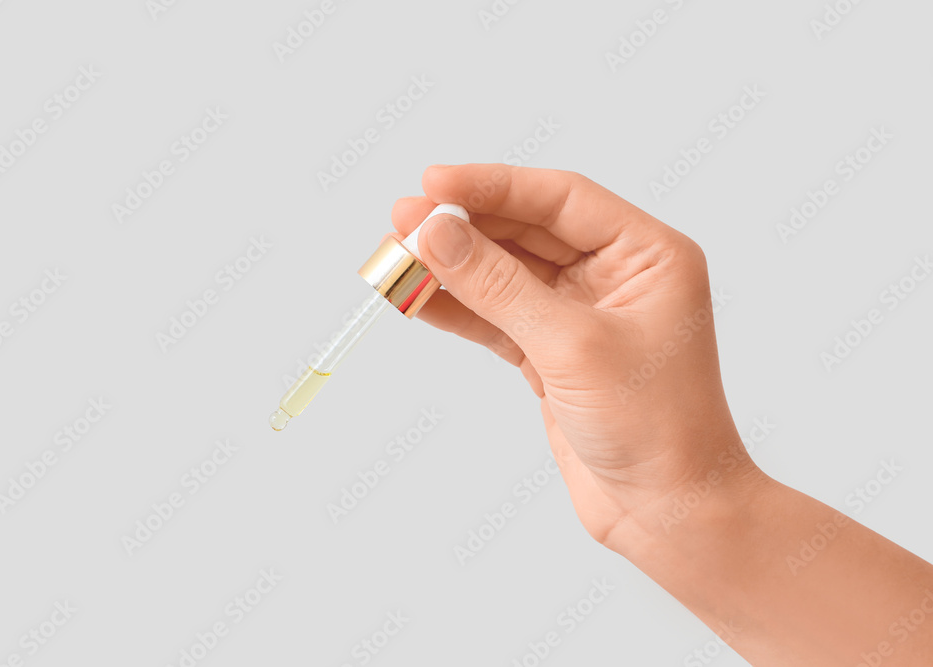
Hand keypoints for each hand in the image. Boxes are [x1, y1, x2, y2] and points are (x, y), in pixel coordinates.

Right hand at [391, 164, 765, 547]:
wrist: (667, 513)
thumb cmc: (654, 427)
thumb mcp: (571, 346)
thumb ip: (499, 287)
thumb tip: (435, 234)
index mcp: (647, 255)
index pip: (560, 198)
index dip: (494, 186)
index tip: (434, 183)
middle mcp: (615, 276)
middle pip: (525, 232)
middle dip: (463, 228)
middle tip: (401, 221)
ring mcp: (579, 315)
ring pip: (503, 275)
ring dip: (450, 269)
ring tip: (393, 258)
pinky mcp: (551, 354)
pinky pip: (495, 318)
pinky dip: (456, 310)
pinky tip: (415, 299)